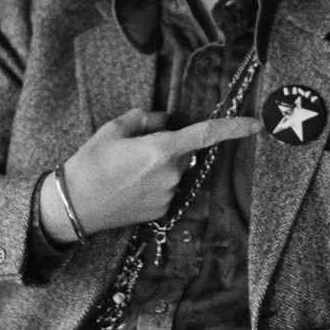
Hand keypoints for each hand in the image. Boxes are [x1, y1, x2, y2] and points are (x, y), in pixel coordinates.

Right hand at [40, 109, 260, 240]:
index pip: (206, 134)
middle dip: (169, 145)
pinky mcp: (162, 210)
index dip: (234, 127)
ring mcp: (168, 195)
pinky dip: (155, 182)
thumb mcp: (112, 130)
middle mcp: (170, 174)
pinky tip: (130, 186)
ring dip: (160, 165)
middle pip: (184, 151)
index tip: (255, 123)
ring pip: (175, 170)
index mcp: (160, 149)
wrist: (74, 207)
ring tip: (126, 171)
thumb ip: (144, 119)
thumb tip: (164, 120)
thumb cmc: (89, 165)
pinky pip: (168, 187)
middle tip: (134, 148)